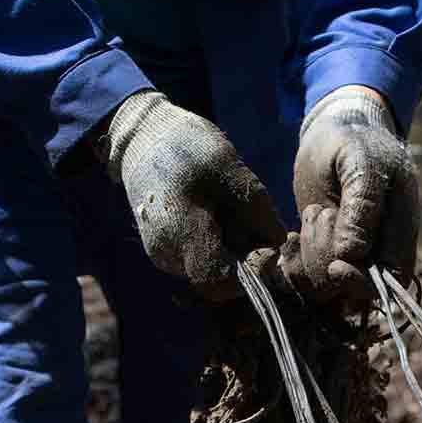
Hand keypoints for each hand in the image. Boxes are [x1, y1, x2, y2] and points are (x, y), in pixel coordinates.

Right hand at [103, 90, 286, 300]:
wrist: (142, 140)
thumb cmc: (185, 147)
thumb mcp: (227, 166)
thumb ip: (255, 207)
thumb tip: (279, 241)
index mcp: (182, 234)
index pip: (221, 282)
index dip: (250, 272)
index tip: (268, 246)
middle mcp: (169, 255)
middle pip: (218, 279)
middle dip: (243, 257)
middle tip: (254, 221)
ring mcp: (165, 255)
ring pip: (210, 269)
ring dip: (231, 249)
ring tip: (232, 210)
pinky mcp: (166, 250)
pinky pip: (200, 258)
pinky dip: (217, 243)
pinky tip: (217, 213)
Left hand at [291, 85, 418, 302]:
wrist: (332, 132)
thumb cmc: (351, 141)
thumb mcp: (358, 160)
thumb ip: (361, 203)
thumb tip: (353, 254)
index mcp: (403, 223)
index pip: (394, 275)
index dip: (365, 282)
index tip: (335, 266)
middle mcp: (382, 242)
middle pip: (361, 286)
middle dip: (332, 266)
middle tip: (316, 223)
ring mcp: (356, 248)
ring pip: (333, 281)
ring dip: (314, 256)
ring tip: (313, 212)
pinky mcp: (329, 249)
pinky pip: (313, 271)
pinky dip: (300, 256)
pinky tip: (301, 226)